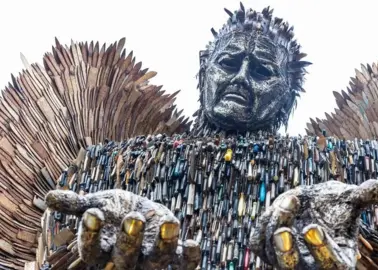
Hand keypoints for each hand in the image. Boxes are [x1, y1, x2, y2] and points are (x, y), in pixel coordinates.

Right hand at [45, 189, 200, 269]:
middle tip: (134, 218)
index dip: (90, 236)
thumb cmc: (114, 210)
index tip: (93, 213)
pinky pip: (182, 264)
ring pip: (155, 261)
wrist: (141, 211)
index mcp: (100, 252)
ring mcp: (150, 260)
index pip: (90, 252)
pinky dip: (190, 257)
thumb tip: (50, 197)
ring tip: (169, 221)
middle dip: (129, 240)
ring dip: (164, 244)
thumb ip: (77, 203)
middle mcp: (124, 261)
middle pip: (124, 260)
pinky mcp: (173, 255)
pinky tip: (192, 243)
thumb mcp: (97, 202)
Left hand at [249, 179, 377, 268]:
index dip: (320, 249)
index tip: (312, 228)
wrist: (315, 205)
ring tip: (289, 201)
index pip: (330, 265)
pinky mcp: (268, 248)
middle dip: (286, 251)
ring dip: (276, 226)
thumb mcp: (352, 200)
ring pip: (273, 253)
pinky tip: (279, 206)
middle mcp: (309, 266)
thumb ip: (364, 196)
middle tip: (283, 232)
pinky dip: (265, 224)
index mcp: (337, 261)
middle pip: (293, 267)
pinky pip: (259, 243)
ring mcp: (286, 259)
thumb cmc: (337, 207)